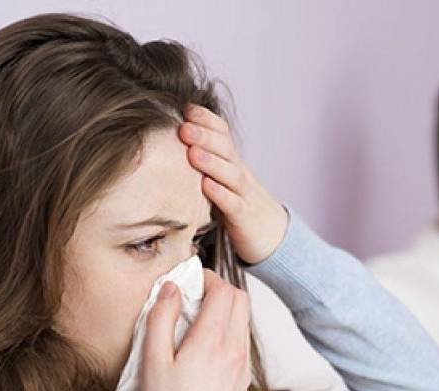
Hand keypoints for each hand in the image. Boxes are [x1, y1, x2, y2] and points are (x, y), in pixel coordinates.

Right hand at [140, 270, 251, 390]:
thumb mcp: (152, 362)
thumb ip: (160, 319)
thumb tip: (171, 289)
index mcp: (212, 341)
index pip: (223, 291)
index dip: (207, 278)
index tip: (190, 280)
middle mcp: (235, 350)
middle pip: (241, 300)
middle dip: (220, 290)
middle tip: (195, 296)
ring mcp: (243, 366)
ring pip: (244, 321)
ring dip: (226, 310)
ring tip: (198, 320)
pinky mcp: (244, 381)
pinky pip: (243, 343)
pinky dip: (230, 331)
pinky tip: (207, 346)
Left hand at [179, 105, 288, 264]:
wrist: (270, 233)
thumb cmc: (236, 203)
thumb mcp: (220, 179)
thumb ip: (202, 162)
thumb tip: (168, 142)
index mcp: (231, 161)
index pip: (223, 133)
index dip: (207, 120)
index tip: (187, 109)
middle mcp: (239, 173)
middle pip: (226, 149)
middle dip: (205, 136)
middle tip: (184, 128)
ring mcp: (243, 194)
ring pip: (231, 174)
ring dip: (211, 162)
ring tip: (192, 153)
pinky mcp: (244, 217)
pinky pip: (233, 203)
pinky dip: (221, 194)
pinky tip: (206, 186)